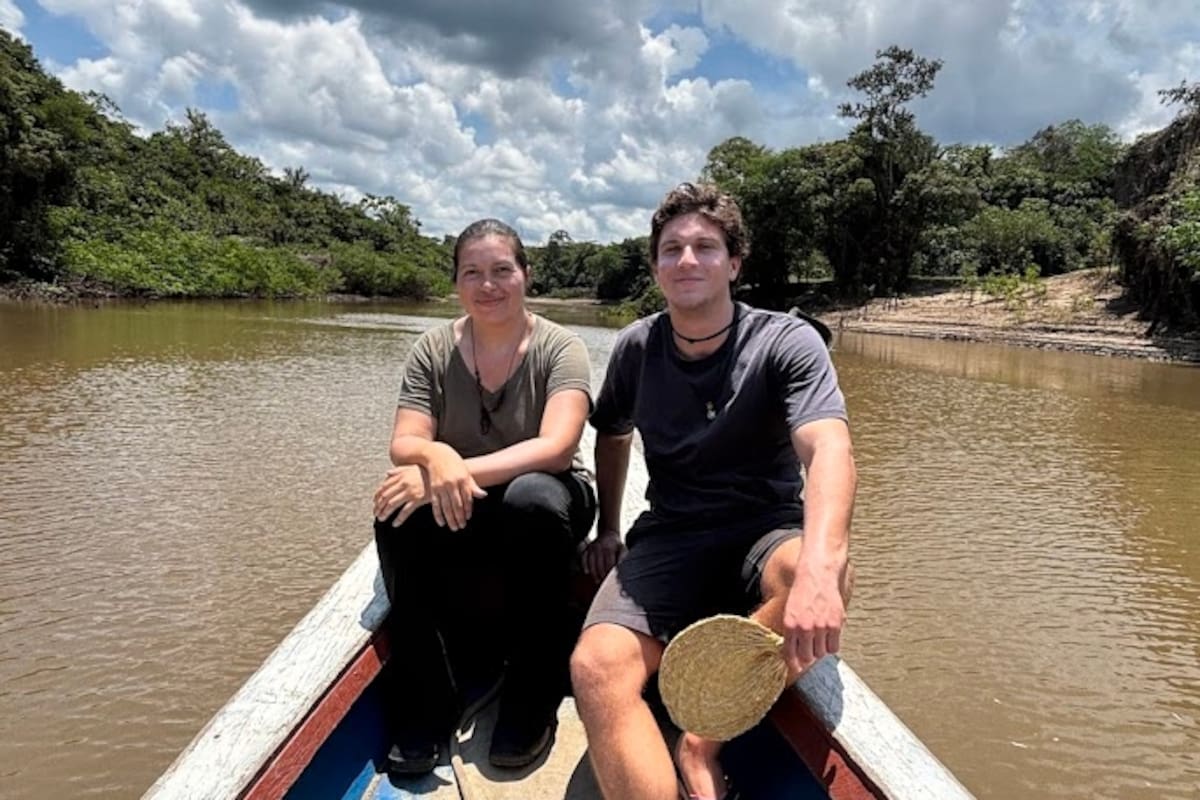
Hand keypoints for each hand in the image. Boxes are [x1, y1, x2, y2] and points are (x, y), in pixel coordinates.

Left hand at [373, 465, 430, 526]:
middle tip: (376, 514)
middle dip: (379, 507)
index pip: (383, 487)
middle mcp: (403, 483)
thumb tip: (388, 472)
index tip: (374, 503)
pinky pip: (405, 511)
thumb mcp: (411, 468)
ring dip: (385, 513)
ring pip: (392, 504)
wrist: (441, 475)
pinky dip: (399, 518)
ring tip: (382, 519)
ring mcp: (410, 492)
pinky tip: (395, 523)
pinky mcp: (418, 499)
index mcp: (400, 476)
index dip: (377, 496)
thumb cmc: (427, 472)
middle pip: (386, 497)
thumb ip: (398, 470)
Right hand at [424, 443, 485, 529]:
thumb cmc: (453, 462)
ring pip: (447, 507)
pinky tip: (441, 523)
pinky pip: (436, 504)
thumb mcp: (465, 471)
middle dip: (460, 517)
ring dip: (450, 519)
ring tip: (454, 527)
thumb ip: (473, 485)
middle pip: (457, 505)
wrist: (435, 454)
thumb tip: (483, 495)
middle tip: (461, 527)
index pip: (467, 498)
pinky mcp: (433, 488)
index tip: (468, 517)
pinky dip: (438, 515)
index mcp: (463, 479)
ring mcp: (442, 486)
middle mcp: (452, 483)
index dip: (468, 509)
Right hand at [581, 529, 625, 579]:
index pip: (608, 563)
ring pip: (591, 562)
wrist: (608, 534)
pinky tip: (587, 572)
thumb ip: (622, 557)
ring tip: (597, 581)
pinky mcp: (586, 549)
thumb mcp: (622, 548)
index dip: (609, 573)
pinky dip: (584, 565)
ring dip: (593, 573)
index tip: (611, 581)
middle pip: (599, 564)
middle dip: (601, 575)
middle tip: (604, 584)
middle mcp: (598, 547)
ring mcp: (591, 548)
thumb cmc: (616, 544)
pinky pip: (583, 558)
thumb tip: (620, 566)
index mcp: (608, 547)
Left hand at [780, 561, 847, 677]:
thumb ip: (792, 631)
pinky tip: (829, 637)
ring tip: (819, 638)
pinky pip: (834, 648)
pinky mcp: (836, 625)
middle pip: (807, 657)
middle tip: (809, 650)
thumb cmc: (803, 592)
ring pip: (821, 653)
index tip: (795, 668)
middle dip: (807, 657)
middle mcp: (805, 628)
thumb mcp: (789, 611)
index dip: (793, 664)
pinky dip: (831, 645)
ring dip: (819, 650)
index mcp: (790, 625)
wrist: (817, 575)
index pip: (790, 653)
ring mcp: (821, 627)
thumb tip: (794, 652)